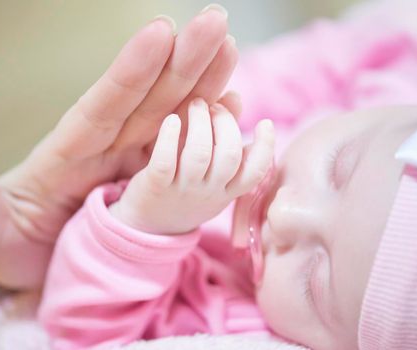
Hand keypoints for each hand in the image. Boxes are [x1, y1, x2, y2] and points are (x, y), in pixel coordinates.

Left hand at [0, 5, 238, 288]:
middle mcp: (106, 147)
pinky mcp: (151, 179)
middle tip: (217, 23)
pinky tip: (230, 105)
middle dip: (183, 61)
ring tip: (230, 50)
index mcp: (68, 152)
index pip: (103, 103)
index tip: (161, 32)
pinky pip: (184, 150)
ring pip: (173, 115)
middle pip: (149, 98)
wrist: (34, 270)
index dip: (132, 70)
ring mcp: (132, 160)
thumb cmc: (8, 246)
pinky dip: (208, 128)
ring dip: (202, 83)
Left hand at [110, 99, 274, 234]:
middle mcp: (208, 192)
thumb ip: (225, 134)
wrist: (151, 225)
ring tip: (195, 105)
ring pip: (198, 154)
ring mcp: (182, 190)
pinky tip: (172, 121)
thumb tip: (235, 96)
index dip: (266, 147)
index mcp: (227, 190)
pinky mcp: (154, 187)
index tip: (265, 123)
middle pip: (228, 155)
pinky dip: (170, 137)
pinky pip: (165, 161)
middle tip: (212, 106)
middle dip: (225, 122)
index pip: (255, 173)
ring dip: (200, 123)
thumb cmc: (187, 188)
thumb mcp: (212, 171)